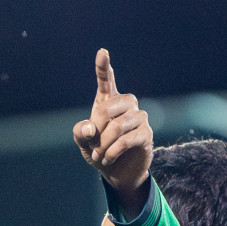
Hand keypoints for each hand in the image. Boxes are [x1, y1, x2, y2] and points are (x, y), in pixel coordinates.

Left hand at [73, 48, 152, 214]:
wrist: (117, 173)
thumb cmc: (99, 152)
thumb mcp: (83, 143)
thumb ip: (81, 132)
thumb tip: (91, 129)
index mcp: (108, 101)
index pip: (106, 80)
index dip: (103, 67)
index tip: (102, 52)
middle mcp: (126, 105)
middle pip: (108, 107)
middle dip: (97, 128)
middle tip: (92, 145)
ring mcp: (138, 118)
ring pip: (119, 125)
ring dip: (104, 144)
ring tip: (99, 156)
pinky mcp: (145, 134)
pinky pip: (127, 139)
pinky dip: (113, 151)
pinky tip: (108, 159)